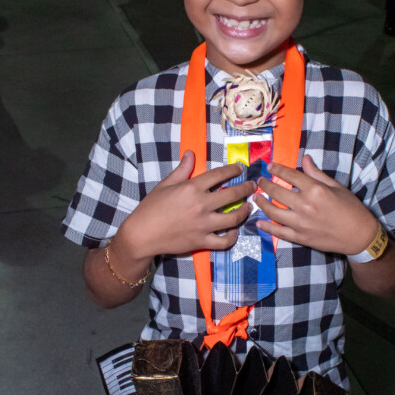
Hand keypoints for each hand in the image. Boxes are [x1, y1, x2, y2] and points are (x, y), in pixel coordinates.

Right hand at [119, 151, 255, 261]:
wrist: (142, 234)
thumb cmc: (151, 208)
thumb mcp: (165, 185)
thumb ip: (182, 169)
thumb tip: (191, 153)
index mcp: (192, 188)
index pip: (219, 175)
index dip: (233, 170)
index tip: (240, 169)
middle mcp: (201, 205)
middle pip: (232, 195)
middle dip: (246, 188)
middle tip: (253, 186)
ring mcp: (203, 225)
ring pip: (233, 218)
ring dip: (245, 211)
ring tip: (249, 207)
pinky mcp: (202, 241)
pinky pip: (224, 241)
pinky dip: (232, 237)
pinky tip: (234, 231)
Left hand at [253, 155, 378, 254]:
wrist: (359, 236)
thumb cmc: (352, 209)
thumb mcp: (337, 187)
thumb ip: (317, 174)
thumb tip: (305, 159)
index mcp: (315, 190)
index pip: (290, 175)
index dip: (277, 169)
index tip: (270, 166)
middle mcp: (305, 205)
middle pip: (277, 192)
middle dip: (265, 185)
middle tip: (259, 182)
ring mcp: (301, 223)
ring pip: (273, 212)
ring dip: (261, 204)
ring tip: (256, 198)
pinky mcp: (300, 238)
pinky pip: (278, 232)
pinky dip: (267, 227)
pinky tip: (259, 222)